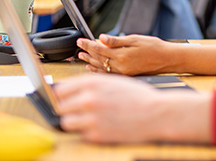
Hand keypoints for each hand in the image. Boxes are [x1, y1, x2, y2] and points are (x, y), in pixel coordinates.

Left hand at [55, 73, 211, 143]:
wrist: (155, 113)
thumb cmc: (136, 95)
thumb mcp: (112, 81)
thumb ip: (90, 84)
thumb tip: (69, 89)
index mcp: (91, 82)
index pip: (60, 89)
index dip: (62, 95)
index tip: (63, 99)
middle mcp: (88, 99)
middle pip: (60, 106)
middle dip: (67, 108)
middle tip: (78, 110)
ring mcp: (91, 118)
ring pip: (66, 122)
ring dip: (73, 121)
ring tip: (86, 119)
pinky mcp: (96, 135)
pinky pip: (80, 134)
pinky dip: (86, 132)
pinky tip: (99, 126)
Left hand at [77, 34, 176, 75]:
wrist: (168, 60)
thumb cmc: (155, 47)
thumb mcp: (136, 39)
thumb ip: (117, 40)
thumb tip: (101, 38)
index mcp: (122, 55)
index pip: (99, 48)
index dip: (88, 44)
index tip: (80, 40)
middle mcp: (120, 66)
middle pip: (98, 58)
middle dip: (87, 52)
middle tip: (78, 48)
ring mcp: (123, 73)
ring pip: (101, 67)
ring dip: (90, 62)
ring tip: (82, 57)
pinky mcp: (126, 76)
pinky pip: (108, 74)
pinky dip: (98, 70)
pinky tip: (93, 68)